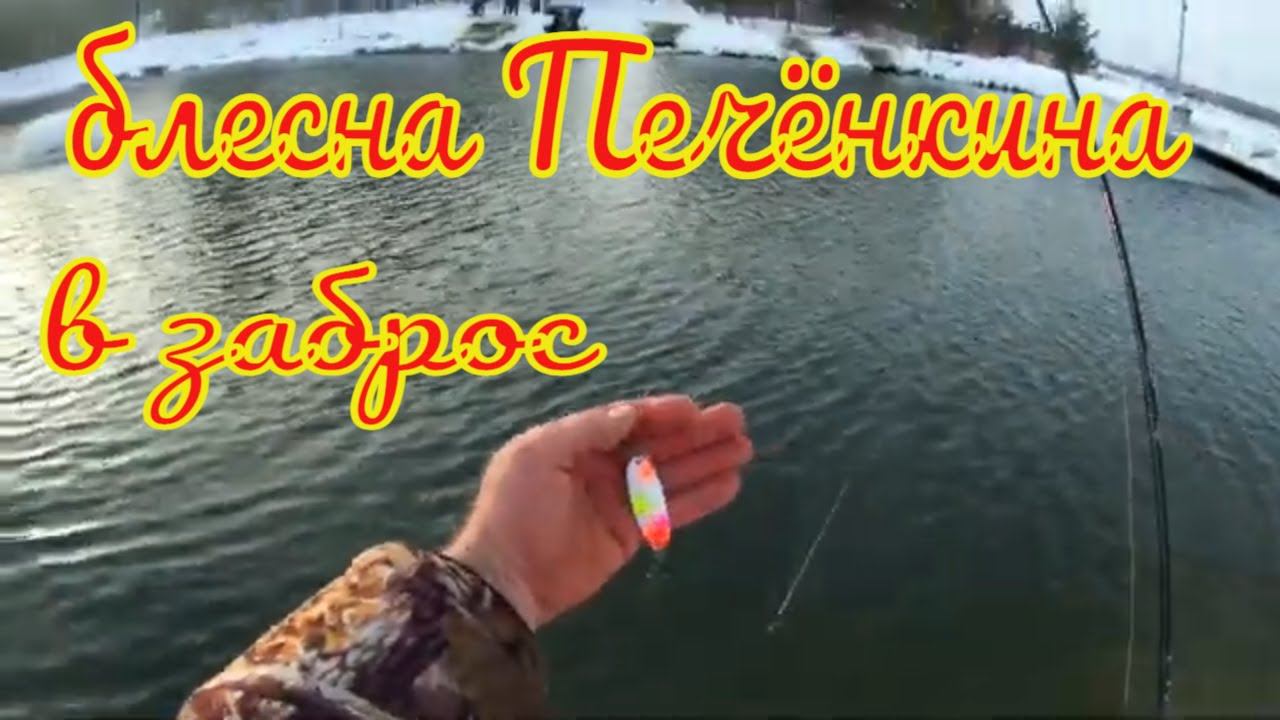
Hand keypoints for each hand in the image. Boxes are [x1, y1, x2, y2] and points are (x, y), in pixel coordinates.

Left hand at [445, 395, 752, 628]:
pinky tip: (730, 484)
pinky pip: (670, 510)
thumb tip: (631, 412)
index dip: (661, 413)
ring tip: (745, 447)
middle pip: (656, 444)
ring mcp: (616, 501)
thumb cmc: (516, 510)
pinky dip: (700, 498)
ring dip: (706, 461)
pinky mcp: (628, 534)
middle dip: (695, 433)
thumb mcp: (538, 455)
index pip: (627, 421)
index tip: (696, 409)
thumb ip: (587, 430)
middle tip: (737, 420)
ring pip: (670, 475)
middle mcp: (599, 466)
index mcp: (574, 442)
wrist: (506, 579)